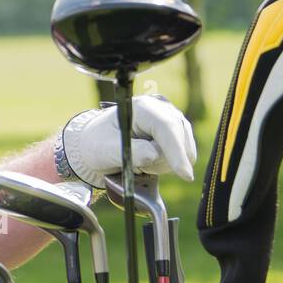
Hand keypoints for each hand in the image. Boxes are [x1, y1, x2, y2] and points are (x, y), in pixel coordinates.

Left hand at [59, 94, 196, 186]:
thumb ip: (131, 153)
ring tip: (140, 161)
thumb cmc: (98, 144)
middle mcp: (160, 108)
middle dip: (164, 160)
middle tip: (138, 166)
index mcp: (141, 107)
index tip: (184, 174)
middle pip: (180, 138)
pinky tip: (149, 159)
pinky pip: (183, 154)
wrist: (97, 144)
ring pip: (184, 149)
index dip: (176, 151)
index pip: (166, 127)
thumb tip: (154, 155)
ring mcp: (171, 119)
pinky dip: (167, 162)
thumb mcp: (106, 150)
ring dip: (164, 163)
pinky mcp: (176, 131)